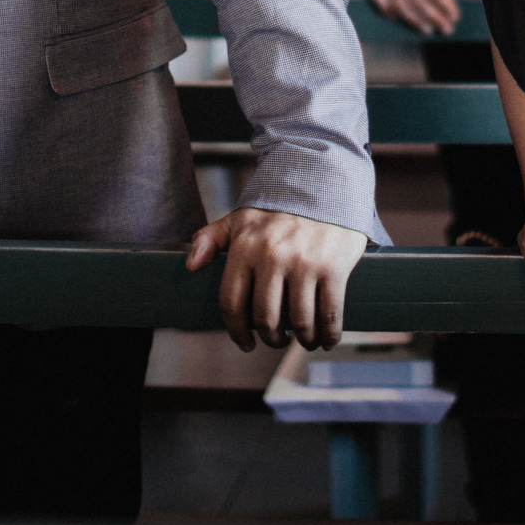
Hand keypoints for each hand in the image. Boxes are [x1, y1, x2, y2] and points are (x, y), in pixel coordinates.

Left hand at [186, 207, 366, 350]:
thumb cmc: (281, 207)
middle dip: (271, 338)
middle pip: (265, 317)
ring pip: (299, 321)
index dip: (236, 330)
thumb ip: (212, 239)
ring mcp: (304, 262)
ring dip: (302, 339)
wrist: (327, 182)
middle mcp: (272, 256)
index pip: (231, 301)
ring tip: (305, 339)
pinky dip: (328, 334)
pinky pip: (329, 313)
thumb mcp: (242, 218)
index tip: (245, 342)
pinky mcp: (334, 267)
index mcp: (246, 247)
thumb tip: (191, 266)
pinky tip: (326, 338)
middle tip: (277, 340)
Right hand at [367, 0, 477, 35]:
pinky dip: (392, 14)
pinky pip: (383, 5)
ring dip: (416, 21)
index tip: (456, 17)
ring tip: (429, 30)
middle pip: (420, 2)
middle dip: (436, 18)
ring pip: (403, 7)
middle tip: (447, 30)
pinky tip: (401, 21)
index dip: (446, 6)